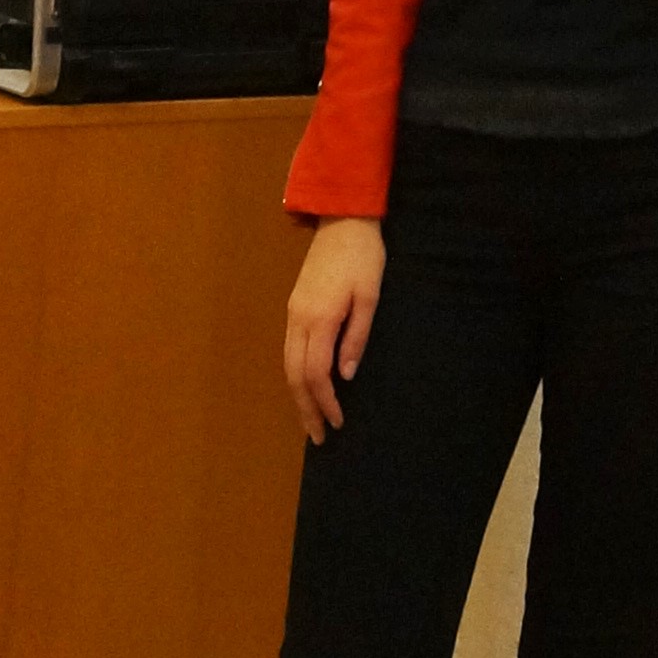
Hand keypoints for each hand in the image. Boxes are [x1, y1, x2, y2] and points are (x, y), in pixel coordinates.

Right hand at [283, 219, 385, 443]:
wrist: (343, 220)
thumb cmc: (364, 258)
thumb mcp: (370, 297)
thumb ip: (357, 337)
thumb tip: (346, 376)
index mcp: (320, 319)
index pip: (316, 374)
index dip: (325, 402)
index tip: (338, 423)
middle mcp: (299, 319)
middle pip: (295, 375)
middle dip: (305, 409)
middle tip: (318, 437)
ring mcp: (293, 313)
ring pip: (287, 364)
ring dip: (298, 395)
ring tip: (310, 420)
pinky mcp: (294, 306)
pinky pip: (289, 350)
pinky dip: (295, 375)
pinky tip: (305, 386)